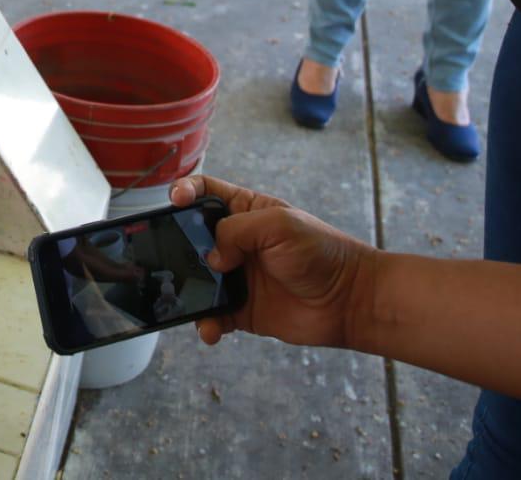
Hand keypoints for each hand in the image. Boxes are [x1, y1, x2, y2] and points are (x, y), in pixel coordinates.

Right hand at [170, 175, 378, 349]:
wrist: (351, 301)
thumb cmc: (322, 253)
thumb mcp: (279, 225)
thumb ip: (236, 231)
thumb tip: (211, 258)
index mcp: (245, 211)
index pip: (204, 192)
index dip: (184, 191)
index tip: (174, 202)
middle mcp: (236, 242)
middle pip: (190, 237)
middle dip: (174, 245)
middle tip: (168, 256)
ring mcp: (236, 276)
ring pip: (196, 279)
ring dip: (187, 289)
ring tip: (187, 298)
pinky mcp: (240, 309)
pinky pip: (212, 315)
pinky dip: (206, 323)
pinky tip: (211, 329)